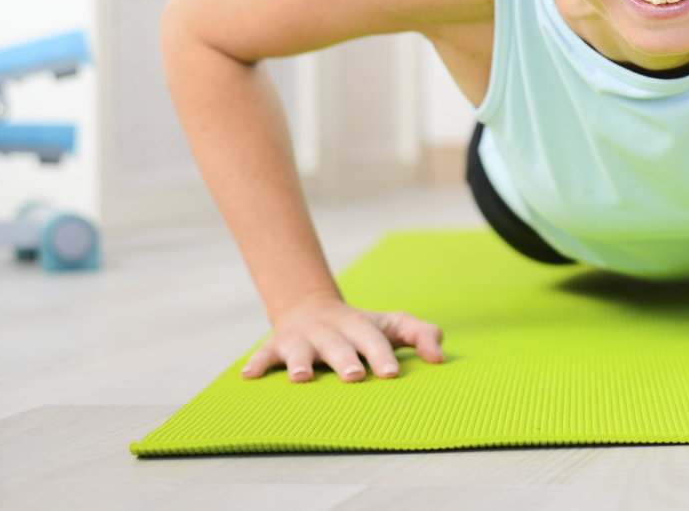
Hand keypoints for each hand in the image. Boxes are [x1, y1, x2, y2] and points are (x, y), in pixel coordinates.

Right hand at [241, 297, 444, 382]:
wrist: (312, 309)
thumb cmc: (361, 328)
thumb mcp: (392, 325)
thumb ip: (420, 335)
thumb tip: (440, 358)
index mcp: (360, 325)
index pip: (374, 339)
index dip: (383, 355)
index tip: (391, 374)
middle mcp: (331, 330)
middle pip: (339, 345)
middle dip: (345, 360)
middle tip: (354, 377)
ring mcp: (302, 338)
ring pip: (301, 350)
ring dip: (301, 363)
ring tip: (301, 378)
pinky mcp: (276, 346)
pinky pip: (264, 355)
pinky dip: (256, 364)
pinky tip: (247, 376)